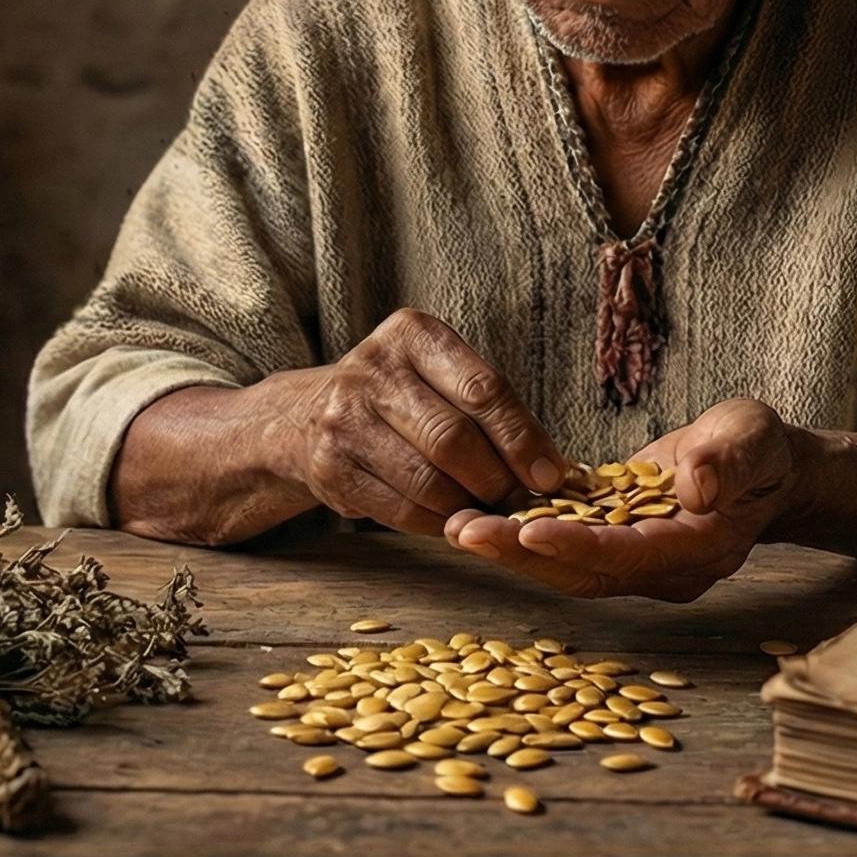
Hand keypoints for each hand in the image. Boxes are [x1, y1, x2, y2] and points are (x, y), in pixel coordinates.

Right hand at [273, 307, 567, 536]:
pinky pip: (401, 509)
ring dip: (468, 506)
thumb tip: (550, 470)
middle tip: (518, 501)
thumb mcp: (440, 376)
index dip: (522, 439)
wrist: (307, 417)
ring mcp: (344, 418)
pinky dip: (436, 522)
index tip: (550, 476)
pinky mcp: (330, 468)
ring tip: (487, 511)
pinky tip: (450, 518)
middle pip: (454, 439)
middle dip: (496, 479)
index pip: (482, 389)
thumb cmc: (401, 398)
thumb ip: (490, 409)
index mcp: (413, 333)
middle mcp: (373, 368)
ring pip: (428, 480)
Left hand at [445, 397, 804, 601]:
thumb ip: (726, 459)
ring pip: (566, 568)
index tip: (527, 529)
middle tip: (463, 530)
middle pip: (584, 573)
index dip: (577, 544)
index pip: (628, 553)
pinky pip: (565, 549)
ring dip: (511, 550)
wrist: (761, 471)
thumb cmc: (759, 450)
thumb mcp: (752, 438)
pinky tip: (481, 513)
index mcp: (699, 549)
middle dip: (521, 555)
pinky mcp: (616, 548)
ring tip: (457, 525)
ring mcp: (638, 565)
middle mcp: (663, 571)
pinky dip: (524, 535)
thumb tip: (696, 483)